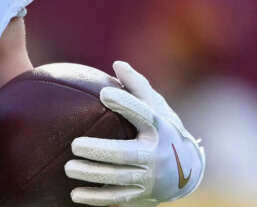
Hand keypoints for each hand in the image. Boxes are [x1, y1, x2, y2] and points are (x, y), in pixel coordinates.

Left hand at [64, 61, 205, 205]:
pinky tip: (75, 195)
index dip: (126, 104)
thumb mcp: (158, 107)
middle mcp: (157, 155)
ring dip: (93, 174)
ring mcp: (151, 178)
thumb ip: (137, 86)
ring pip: (119, 178)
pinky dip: (97, 198)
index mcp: (160, 129)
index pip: (144, 115)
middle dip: (100, 151)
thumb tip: (117, 63)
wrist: (188, 170)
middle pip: (127, 154)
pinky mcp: (143, 195)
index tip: (104, 94)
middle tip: (74, 145)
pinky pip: (118, 198)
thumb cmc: (164, 130)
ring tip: (68, 168)